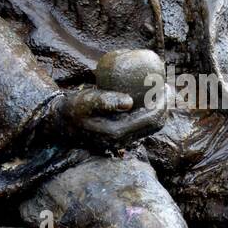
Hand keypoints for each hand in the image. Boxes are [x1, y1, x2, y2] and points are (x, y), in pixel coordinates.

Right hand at [48, 84, 169, 147]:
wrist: (61, 124)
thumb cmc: (73, 109)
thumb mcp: (85, 101)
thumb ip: (104, 101)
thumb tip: (130, 102)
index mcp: (117, 133)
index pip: (150, 119)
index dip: (161, 103)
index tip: (164, 86)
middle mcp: (123, 141)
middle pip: (155, 125)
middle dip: (165, 107)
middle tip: (167, 87)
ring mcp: (122, 141)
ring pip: (150, 127)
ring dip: (159, 110)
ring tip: (161, 92)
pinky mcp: (120, 137)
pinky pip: (142, 126)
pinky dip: (150, 113)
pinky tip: (148, 98)